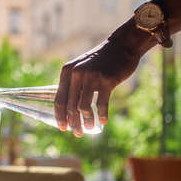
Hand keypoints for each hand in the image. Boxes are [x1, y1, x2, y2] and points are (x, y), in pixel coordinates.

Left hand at [54, 18, 151, 136]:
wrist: (121, 47)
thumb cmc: (101, 61)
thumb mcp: (81, 68)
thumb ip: (73, 84)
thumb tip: (69, 110)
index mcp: (67, 72)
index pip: (59, 99)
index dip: (60, 116)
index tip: (63, 128)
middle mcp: (76, 74)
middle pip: (70, 106)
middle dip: (73, 122)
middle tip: (78, 133)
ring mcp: (91, 76)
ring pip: (84, 107)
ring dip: (87, 121)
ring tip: (90, 128)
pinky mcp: (107, 80)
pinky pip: (101, 103)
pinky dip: (101, 115)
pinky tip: (103, 122)